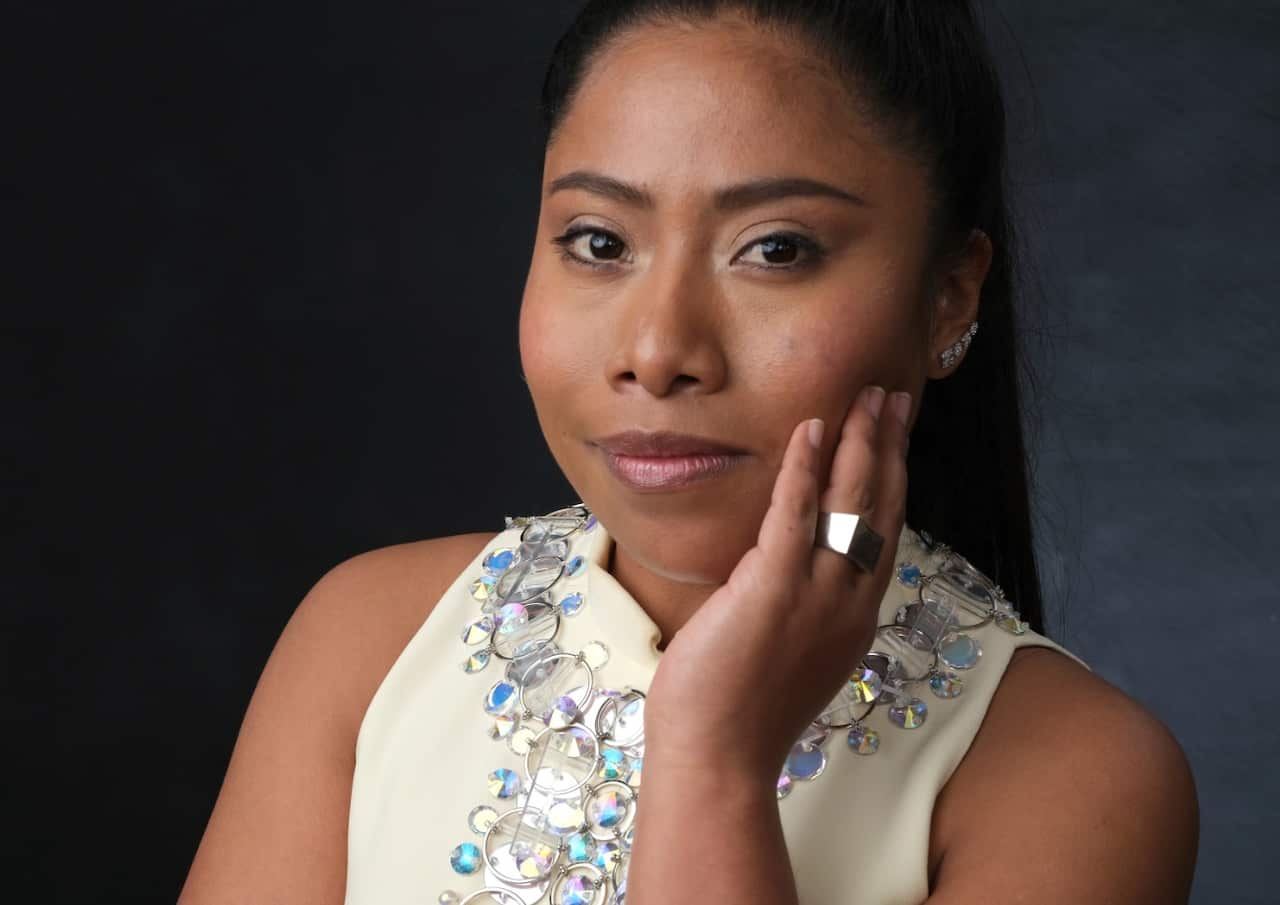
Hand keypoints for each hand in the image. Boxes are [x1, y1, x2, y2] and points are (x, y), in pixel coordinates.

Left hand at [642, 385, 911, 782]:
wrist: (719, 756)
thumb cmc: (741, 711)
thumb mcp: (792, 652)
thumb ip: (803, 607)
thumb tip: (787, 568)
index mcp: (854, 616)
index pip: (883, 530)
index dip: (893, 477)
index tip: (895, 437)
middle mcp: (849, 600)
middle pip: (879, 506)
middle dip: (887, 445)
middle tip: (891, 396)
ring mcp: (816, 594)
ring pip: (848, 500)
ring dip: (858, 440)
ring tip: (864, 396)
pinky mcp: (772, 587)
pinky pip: (794, 511)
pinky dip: (804, 464)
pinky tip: (810, 427)